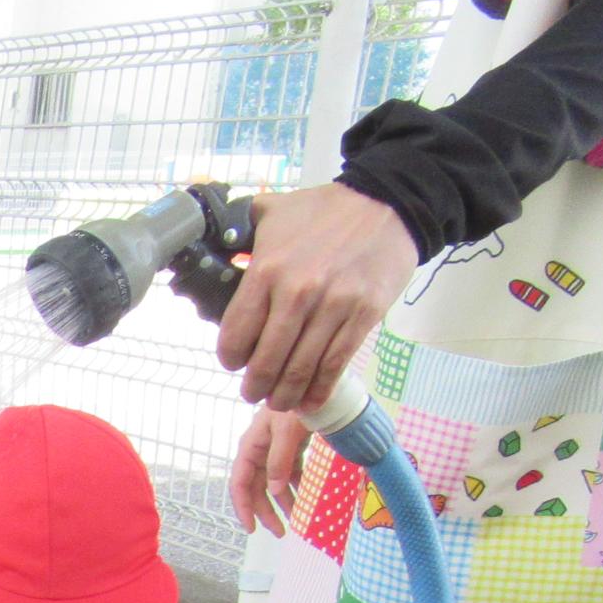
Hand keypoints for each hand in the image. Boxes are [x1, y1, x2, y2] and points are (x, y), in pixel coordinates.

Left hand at [215, 183, 418, 412]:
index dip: (231, 358)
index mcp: (267, 270)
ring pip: (300, 369)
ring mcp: (333, 306)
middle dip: (255, 386)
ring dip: (285, 394)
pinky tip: (309, 401)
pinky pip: (336, 364)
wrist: (389, 202)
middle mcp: (297, 293)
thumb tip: (213, 242)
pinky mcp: (364, 315)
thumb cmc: (325, 209)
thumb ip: (240, 230)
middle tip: (253, 392)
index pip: (236, 335)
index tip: (234, 363)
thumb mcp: (271, 211)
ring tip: (278, 400)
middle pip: (267, 361)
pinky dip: (320, 389)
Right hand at [230, 405, 314, 535]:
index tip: (252, 529)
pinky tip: (305, 496)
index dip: (244, 508)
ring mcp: (274, 449)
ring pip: (274, 483)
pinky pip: (290, 473)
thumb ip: (280, 460)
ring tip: (297, 518)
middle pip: (257, 488)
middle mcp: (259, 451)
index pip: (240, 484)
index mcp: (251, 447)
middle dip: (267, 511)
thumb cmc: (297, 404)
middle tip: (281, 532)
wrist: (314, 381)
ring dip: (283, 501)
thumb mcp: (287, 431)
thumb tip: (275, 489)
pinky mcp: (291, 446)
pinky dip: (296, 486)